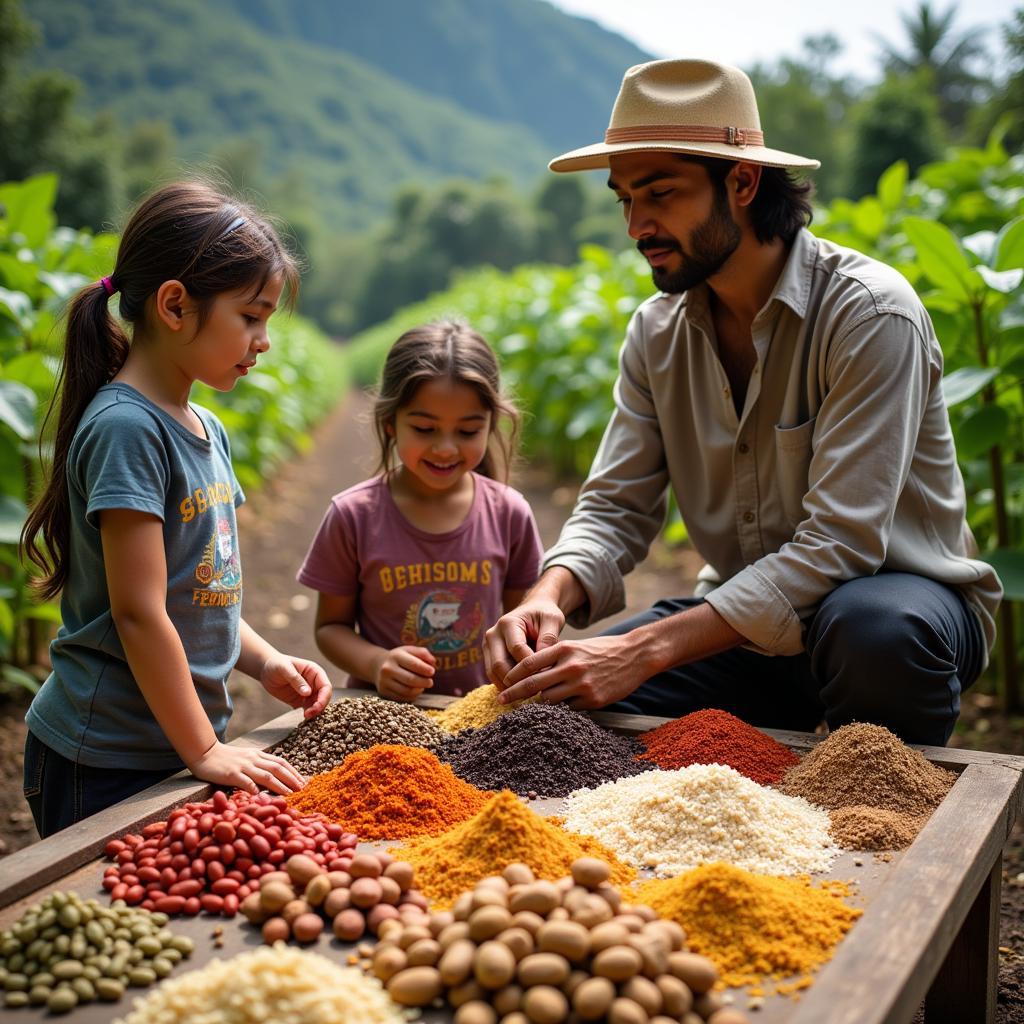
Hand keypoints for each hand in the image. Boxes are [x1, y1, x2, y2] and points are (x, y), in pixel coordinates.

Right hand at [188, 741, 304, 794]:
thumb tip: (275, 777)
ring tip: (290, 795)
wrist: (205, 752)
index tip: (304, 782)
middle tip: (303, 790)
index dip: (294, 772)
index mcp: (259, 755)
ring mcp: (243, 766)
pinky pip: (245, 781)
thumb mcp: (246, 758)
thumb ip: (259, 765)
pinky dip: (254, 789)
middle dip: (292, 779)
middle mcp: (254, 759)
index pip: (281, 762)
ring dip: (280, 785)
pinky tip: (261, 797)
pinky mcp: (231, 773)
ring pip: (266, 775)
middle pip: (278, 768)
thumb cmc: (226, 759)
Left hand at [260, 653, 331, 718]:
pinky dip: (307, 715)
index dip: (324, 697)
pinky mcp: (300, 701)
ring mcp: (308, 693)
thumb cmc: (276, 664)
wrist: (266, 670)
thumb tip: (308, 692)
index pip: (326, 686)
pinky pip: (308, 709)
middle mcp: (314, 683)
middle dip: (319, 707)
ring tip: (305, 718)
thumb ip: (296, 679)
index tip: (316, 706)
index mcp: (315, 672)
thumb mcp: (284, 669)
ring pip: (317, 705)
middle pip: (324, 697)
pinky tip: (302, 719)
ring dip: (314, 712)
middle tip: (309, 715)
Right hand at [373, 645, 435, 701]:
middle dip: (424, 682)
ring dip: (419, 690)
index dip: (425, 669)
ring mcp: (384, 682)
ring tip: (423, 686)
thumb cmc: (401, 658)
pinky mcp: (383, 692)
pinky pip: (402, 698)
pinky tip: (415, 690)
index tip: (432, 671)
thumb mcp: (410, 651)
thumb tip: (433, 662)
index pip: (413, 664)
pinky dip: (412, 696)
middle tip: (431, 682)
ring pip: (407, 691)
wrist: (379, 666)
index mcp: (396, 656)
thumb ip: (423, 653)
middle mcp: (387, 669)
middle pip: (410, 680)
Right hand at [484, 597, 564, 689]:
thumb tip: (544, 663)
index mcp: (508, 623)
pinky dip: (506, 685)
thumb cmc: (544, 614)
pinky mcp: (489, 655)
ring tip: (530, 694)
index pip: (517, 649)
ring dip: (510, 686)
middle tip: (537, 691)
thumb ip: (549, 638)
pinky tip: (522, 691)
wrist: (533, 609)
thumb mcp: (552, 619)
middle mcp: (493, 634)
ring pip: (493, 673)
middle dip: (518, 680)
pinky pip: (493, 674)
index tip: (547, 677)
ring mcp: (488, 645)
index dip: (531, 666)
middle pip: (499, 664)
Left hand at [496, 633, 643, 708]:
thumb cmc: (601, 650)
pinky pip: (569, 709)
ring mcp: (582, 685)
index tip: (503, 682)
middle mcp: (570, 667)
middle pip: (534, 684)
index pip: (529, 663)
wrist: (634, 655)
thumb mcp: (575, 646)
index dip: (513, 674)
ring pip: (549, 700)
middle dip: (514, 693)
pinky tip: (558, 709)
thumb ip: (553, 657)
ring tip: (527, 708)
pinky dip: (561, 709)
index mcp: (564, 649)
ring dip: (537, 704)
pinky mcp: (593, 700)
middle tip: (501, 700)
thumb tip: (528, 672)